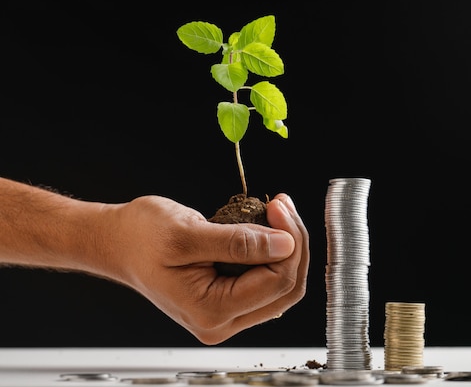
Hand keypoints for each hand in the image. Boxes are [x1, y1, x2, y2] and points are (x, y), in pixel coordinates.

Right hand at [101, 193, 309, 344]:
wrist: (118, 242)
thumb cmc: (141, 237)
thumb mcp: (187, 233)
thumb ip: (239, 243)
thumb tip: (286, 244)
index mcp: (211, 311)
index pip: (276, 282)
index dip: (289, 241)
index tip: (279, 206)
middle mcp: (221, 322)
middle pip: (286, 288)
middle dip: (294, 243)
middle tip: (283, 205)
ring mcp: (226, 314)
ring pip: (281, 286)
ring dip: (287, 247)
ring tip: (278, 211)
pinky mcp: (228, 299)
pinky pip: (265, 281)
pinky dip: (273, 252)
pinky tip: (268, 226)